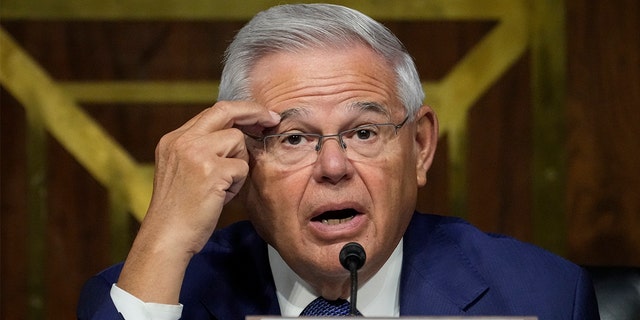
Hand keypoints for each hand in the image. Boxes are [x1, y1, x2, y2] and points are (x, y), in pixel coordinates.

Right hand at [117, 101, 279, 303]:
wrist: (166, 237)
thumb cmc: (179, 211)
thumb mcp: (181, 170)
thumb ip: (201, 149)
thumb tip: (237, 134)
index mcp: (173, 139)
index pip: (212, 112)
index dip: (239, 112)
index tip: (258, 116)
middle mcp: (182, 140)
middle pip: (226, 110)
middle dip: (254, 112)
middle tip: (272, 119)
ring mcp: (195, 153)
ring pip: (237, 141)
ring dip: (239, 164)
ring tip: (222, 186)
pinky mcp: (211, 170)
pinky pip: (242, 167)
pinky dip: (237, 184)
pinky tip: (221, 197)